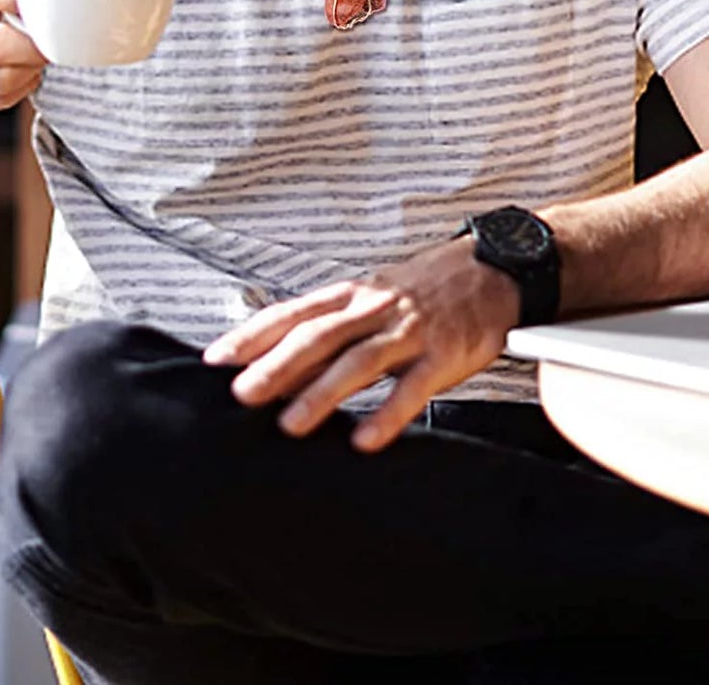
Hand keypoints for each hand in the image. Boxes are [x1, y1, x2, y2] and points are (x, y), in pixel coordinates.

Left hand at [203, 238, 520, 451]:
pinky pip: (412, 387)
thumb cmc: (424, 288)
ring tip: (291, 424)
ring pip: (358, 361)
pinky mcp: (444, 354)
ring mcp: (409, 330)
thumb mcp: (371, 296)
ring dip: (322, 393)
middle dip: (275, 366)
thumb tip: (277, 362)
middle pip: (317, 336)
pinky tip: (365, 440)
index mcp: (351, 294)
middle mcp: (374, 307)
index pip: (292, 313)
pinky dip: (387, 414)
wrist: (493, 269)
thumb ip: (330, 325)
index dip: (252, 335)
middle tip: (241, 396)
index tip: (216, 360)